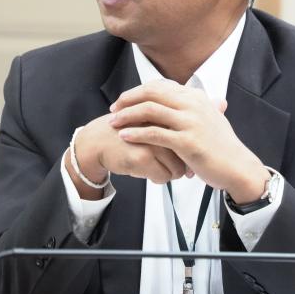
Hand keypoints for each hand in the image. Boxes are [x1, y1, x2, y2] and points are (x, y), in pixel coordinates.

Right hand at [66, 113, 187, 199]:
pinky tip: (145, 171)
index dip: (189, 153)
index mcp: (165, 115)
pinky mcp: (142, 157)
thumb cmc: (125, 132)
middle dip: (181, 166)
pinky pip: (163, 177)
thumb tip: (197, 141)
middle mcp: (161, 126)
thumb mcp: (151, 122)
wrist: (97, 141)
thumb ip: (173, 128)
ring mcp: (152, 141)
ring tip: (154, 166)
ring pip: (177, 169)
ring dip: (168, 173)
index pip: (189, 138)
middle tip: (169, 166)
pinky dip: (157, 178)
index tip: (186, 160)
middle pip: (186, 156)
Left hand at [109, 80, 269, 203]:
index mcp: (196, 96)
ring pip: (150, 110)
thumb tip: (183, 95)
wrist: (237, 167)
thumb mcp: (210, 118)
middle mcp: (193, 104)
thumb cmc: (222, 146)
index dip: (138, 91)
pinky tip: (124, 136)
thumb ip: (195, 106)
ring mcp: (191, 122)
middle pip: (151, 93)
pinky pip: (155, 133)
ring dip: (127, 115)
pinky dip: (136, 133)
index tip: (124, 100)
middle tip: (113, 109)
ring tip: (113, 122)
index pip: (160, 85)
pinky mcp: (188, 142)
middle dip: (128, 99)